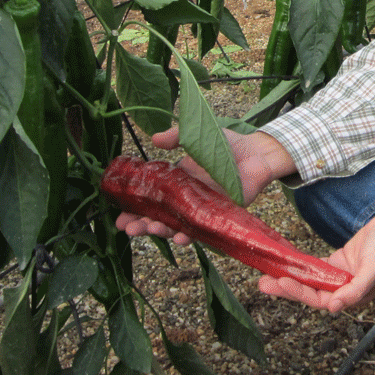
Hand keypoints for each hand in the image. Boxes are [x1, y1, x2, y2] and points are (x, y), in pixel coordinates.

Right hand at [115, 125, 296, 243]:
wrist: (257, 152)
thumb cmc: (225, 144)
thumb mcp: (196, 136)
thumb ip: (175, 136)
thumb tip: (153, 138)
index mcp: (176, 182)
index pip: (150, 199)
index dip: (134, 209)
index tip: (118, 215)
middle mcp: (186, 200)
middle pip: (159, 217)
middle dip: (142, 225)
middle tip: (127, 228)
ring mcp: (202, 210)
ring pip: (177, 227)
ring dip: (162, 232)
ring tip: (150, 231)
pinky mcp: (220, 217)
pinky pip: (203, 231)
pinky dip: (191, 236)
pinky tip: (180, 238)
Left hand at [259, 208, 374, 313]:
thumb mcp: (373, 269)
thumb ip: (356, 290)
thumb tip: (334, 307)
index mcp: (353, 295)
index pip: (320, 299)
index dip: (299, 292)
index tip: (282, 282)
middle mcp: (344, 289)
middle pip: (310, 293)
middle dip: (286, 289)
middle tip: (262, 284)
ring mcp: (340, 276)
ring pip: (310, 281)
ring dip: (290, 279)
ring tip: (267, 276)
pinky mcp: (338, 262)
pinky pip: (316, 268)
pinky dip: (302, 267)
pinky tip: (286, 265)